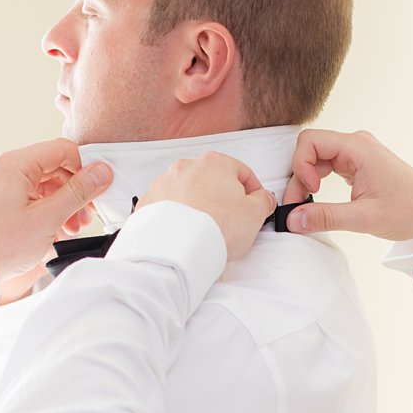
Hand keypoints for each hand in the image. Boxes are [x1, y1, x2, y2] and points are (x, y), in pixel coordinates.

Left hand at [0, 139, 112, 302]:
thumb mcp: (48, 218)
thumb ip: (79, 192)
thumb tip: (102, 172)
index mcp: (12, 164)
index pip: (60, 149)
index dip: (85, 166)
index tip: (100, 185)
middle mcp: (0, 167)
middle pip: (51, 167)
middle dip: (74, 190)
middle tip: (88, 214)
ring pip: (41, 183)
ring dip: (61, 202)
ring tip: (72, 227)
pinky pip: (27, 194)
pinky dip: (44, 208)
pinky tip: (55, 228)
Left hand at [142, 152, 276, 260]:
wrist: (177, 249)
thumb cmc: (214, 228)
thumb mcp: (255, 214)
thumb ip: (264, 201)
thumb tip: (263, 198)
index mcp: (214, 163)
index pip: (242, 172)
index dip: (253, 190)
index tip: (255, 204)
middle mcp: (186, 168)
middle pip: (212, 180)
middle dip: (222, 198)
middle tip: (231, 220)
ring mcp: (164, 184)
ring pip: (188, 192)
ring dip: (198, 206)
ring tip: (206, 229)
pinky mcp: (148, 203)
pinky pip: (167, 207)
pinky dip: (176, 216)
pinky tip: (186, 232)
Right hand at [281, 129, 412, 246]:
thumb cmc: (410, 210)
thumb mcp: (364, 218)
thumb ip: (326, 217)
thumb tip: (293, 220)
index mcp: (359, 148)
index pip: (310, 141)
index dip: (299, 165)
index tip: (307, 192)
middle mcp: (356, 145)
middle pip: (310, 149)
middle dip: (299, 177)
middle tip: (298, 206)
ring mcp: (357, 153)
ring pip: (316, 158)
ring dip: (306, 181)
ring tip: (307, 206)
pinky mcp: (357, 164)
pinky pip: (327, 165)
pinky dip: (317, 181)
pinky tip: (319, 200)